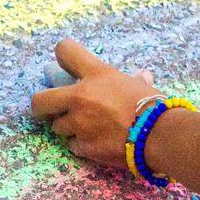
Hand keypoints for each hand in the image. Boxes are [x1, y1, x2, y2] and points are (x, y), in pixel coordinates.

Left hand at [29, 39, 157, 167]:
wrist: (159, 136)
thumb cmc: (154, 106)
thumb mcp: (142, 86)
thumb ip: (136, 80)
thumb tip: (143, 77)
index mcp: (95, 75)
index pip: (64, 51)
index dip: (62, 56)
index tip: (63, 65)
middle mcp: (80, 97)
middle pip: (40, 100)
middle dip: (40, 106)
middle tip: (48, 110)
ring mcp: (79, 124)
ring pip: (57, 127)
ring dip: (68, 128)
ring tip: (85, 129)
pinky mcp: (84, 147)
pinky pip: (73, 146)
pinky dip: (81, 145)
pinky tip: (95, 144)